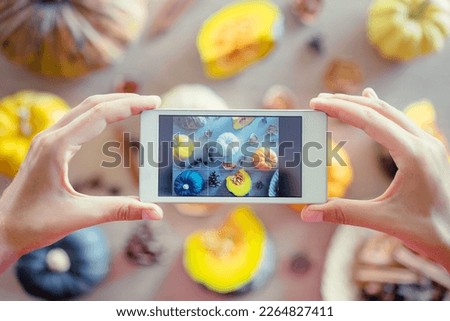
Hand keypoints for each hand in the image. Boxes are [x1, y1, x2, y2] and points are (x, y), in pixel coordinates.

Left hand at [0, 94, 162, 271]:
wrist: (2, 230)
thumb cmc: (33, 224)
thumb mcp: (81, 216)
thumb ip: (121, 211)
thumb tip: (154, 212)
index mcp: (56, 148)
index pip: (99, 115)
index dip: (130, 106)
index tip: (153, 102)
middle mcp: (50, 138)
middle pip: (92, 105)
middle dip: (124, 100)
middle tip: (151, 102)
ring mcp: (47, 141)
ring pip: (83, 110)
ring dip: (111, 105)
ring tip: (136, 107)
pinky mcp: (48, 148)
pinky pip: (76, 122)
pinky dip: (98, 116)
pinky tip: (109, 122)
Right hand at [302, 88, 449, 270]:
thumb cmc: (426, 230)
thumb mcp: (381, 220)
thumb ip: (342, 213)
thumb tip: (308, 213)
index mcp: (414, 154)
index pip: (370, 120)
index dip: (340, 109)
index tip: (317, 103)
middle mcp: (423, 143)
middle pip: (379, 110)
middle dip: (346, 102)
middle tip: (319, 100)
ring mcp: (427, 144)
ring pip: (390, 112)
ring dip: (361, 105)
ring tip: (335, 100)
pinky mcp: (426, 149)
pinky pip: (399, 120)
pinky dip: (378, 110)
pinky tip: (370, 99)